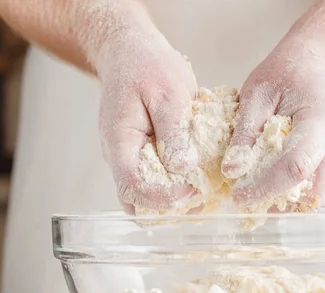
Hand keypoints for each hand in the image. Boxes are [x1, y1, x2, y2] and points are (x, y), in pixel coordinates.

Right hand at [94, 18, 197, 213]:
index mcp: (120, 142)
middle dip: (168, 210)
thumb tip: (183, 168)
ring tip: (205, 193)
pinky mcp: (143, 153)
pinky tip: (199, 179)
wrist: (130, 51)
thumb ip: (174, 131)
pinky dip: (175, 186)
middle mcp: (120, 156)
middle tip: (201, 200)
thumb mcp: (168, 93)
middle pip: (135, 202)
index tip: (192, 191)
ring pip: (145, 196)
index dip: (162, 199)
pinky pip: (155, 180)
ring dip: (173, 202)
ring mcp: (130, 156)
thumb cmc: (147, 66)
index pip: (132, 188)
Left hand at [222, 35, 324, 210]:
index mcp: (320, 119)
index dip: (267, 187)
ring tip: (256, 187)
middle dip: (276, 201)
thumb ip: (245, 132)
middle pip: (310, 190)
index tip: (239, 195)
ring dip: (285, 198)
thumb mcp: (257, 92)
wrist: (324, 62)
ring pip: (314, 194)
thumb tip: (231, 171)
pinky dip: (293, 189)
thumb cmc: (289, 71)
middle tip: (246, 197)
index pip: (297, 166)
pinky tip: (272, 176)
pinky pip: (316, 186)